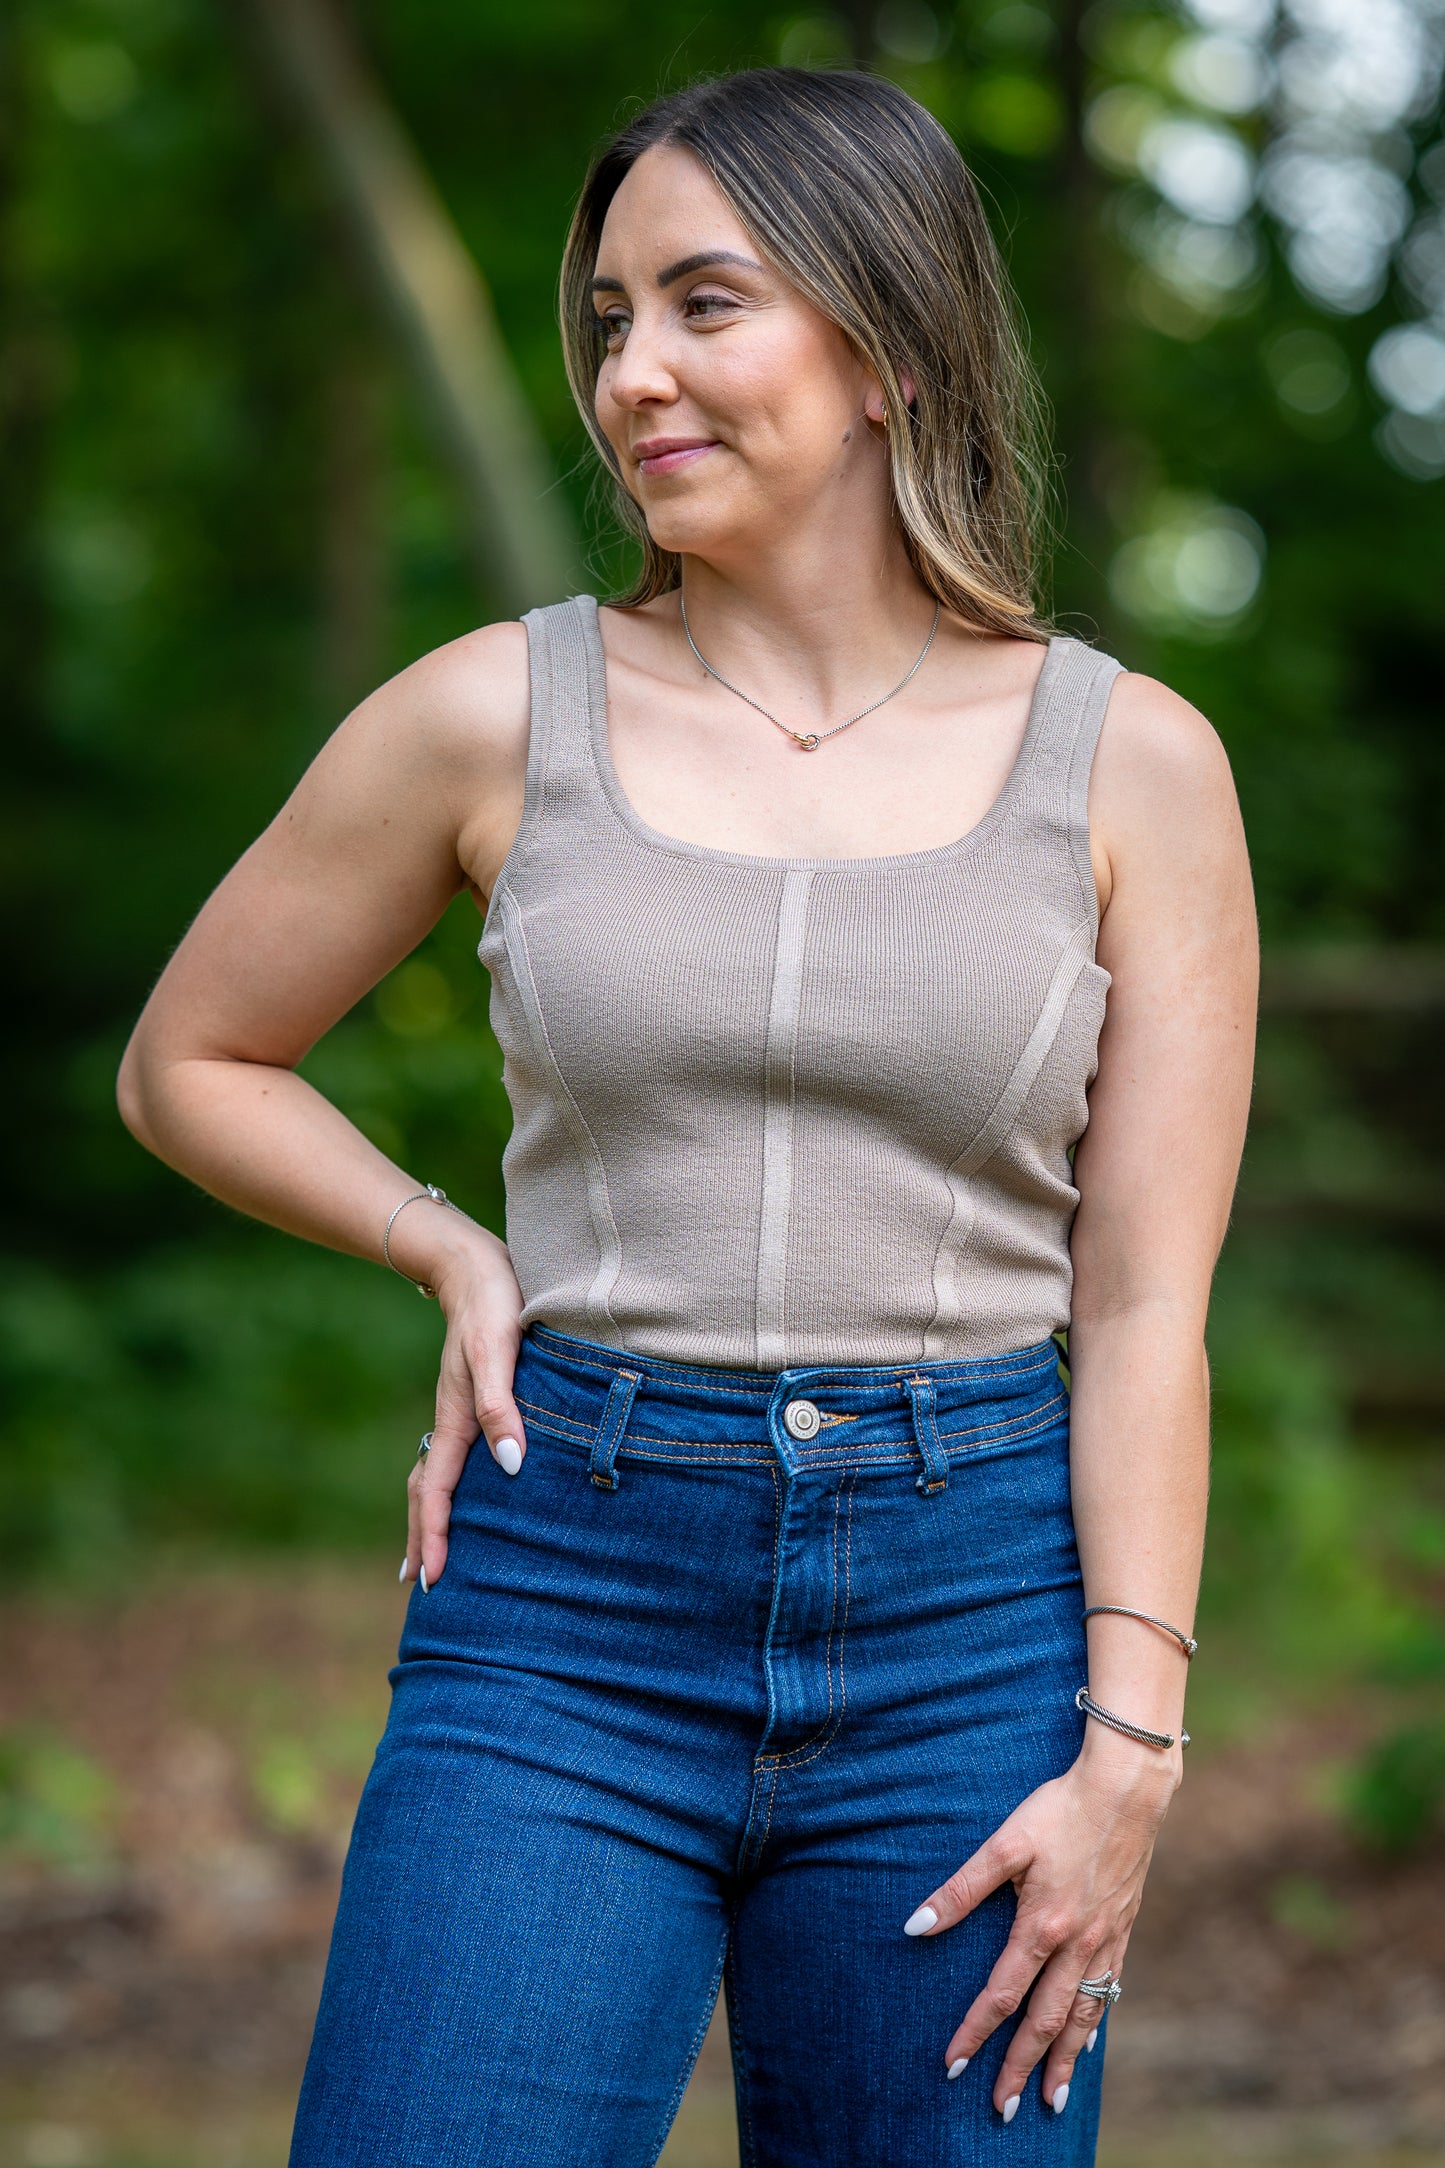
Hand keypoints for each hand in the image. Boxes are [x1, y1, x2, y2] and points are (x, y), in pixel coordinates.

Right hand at [400, 1227, 527, 1591]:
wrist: (475, 1261)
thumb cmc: (493, 1303)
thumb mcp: (498, 1351)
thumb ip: (501, 1405)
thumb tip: (509, 1466)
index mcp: (456, 1417)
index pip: (440, 1490)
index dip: (436, 1535)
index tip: (431, 1579)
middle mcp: (452, 1419)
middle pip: (429, 1490)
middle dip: (424, 1537)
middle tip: (421, 1584)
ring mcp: (458, 1409)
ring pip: (438, 1474)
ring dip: (432, 1515)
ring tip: (432, 1551)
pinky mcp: (471, 1397)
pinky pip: (452, 1455)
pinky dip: (448, 1486)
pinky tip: (466, 1491)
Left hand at [902, 1746, 1178, 2118]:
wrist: (1126, 1790)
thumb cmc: (1059, 1810)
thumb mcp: (1004, 1842)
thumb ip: (961, 1889)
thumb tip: (915, 1925)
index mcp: (1042, 1926)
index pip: (1001, 1994)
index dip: (975, 2033)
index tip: (953, 2067)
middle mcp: (1077, 1944)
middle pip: (1044, 2021)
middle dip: (1020, 2068)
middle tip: (1001, 2111)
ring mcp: (1105, 1940)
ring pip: (1082, 2016)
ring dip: (1064, 2061)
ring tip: (1051, 2100)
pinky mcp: (1123, 1928)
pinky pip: (1109, 1991)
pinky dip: (1095, 2024)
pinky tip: (1087, 2042)